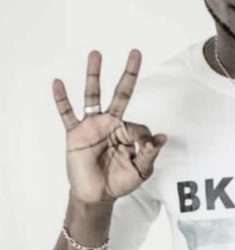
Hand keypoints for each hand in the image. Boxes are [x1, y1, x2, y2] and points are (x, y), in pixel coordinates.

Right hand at [53, 49, 166, 204]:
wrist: (96, 196)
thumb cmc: (120, 182)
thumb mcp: (141, 171)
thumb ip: (149, 154)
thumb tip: (161, 138)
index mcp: (128, 131)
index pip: (140, 126)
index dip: (144, 140)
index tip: (144, 152)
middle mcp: (111, 123)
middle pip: (121, 92)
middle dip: (129, 73)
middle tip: (136, 52)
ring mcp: (92, 126)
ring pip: (93, 95)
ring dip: (94, 74)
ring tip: (96, 53)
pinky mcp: (75, 135)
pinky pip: (67, 114)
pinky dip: (62, 99)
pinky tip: (57, 83)